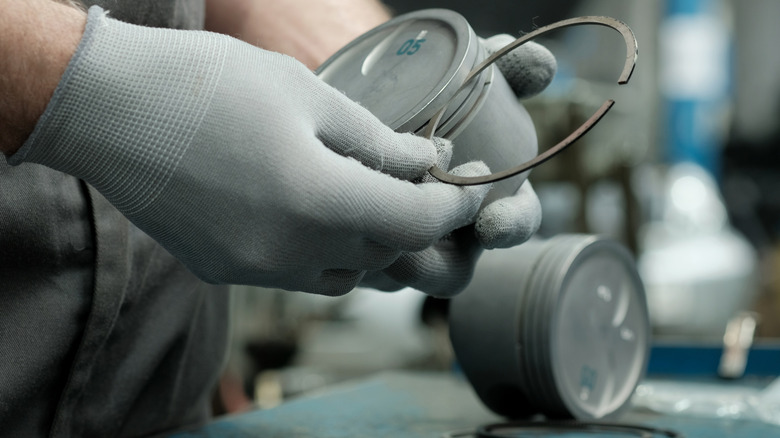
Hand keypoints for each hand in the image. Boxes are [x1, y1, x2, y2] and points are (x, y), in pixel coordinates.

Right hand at [11, 7, 492, 295]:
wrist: (108, 108)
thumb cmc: (206, 84)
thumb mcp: (307, 96)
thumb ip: (377, 142)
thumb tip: (427, 163)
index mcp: (316, 202)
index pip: (416, 222)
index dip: (455, 206)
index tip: (474, 187)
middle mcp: (288, 252)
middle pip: (385, 251)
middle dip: (416, 220)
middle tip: (427, 182)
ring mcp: (254, 269)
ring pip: (346, 272)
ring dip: (372, 240)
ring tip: (372, 195)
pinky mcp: (226, 271)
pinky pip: (300, 274)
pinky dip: (326, 249)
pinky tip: (318, 211)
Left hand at [360, 35, 555, 296]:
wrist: (361, 100)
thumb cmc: (431, 87)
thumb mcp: (471, 70)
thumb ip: (511, 69)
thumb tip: (542, 68)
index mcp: (487, 199)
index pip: (513, 224)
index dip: (511, 227)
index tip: (493, 222)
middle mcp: (446, 234)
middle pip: (451, 273)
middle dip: (435, 261)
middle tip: (411, 234)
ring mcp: (399, 250)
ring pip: (397, 280)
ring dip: (384, 258)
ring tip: (363, 223)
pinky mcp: (354, 257)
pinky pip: (350, 273)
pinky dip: (342, 253)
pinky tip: (329, 225)